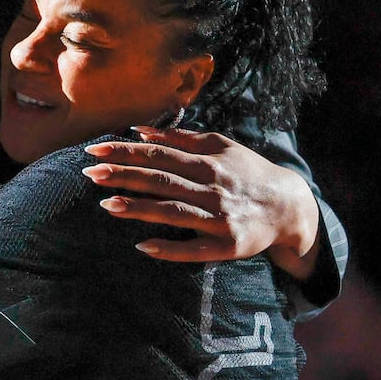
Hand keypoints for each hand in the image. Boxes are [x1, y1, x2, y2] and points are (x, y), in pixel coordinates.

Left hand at [83, 127, 319, 279]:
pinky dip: (169, 249)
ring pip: (175, 212)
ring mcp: (221, 219)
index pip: (159, 154)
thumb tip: (139, 129)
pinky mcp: (228, 246)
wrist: (289, 206)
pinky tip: (142, 246)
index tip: (95, 150)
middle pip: (163, 180)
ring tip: (107, 205)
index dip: (126, 151)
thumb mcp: (221, 146)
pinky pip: (195, 250)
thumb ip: (181, 137)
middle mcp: (214, 188)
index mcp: (209, 162)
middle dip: (125, 176)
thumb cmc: (247, 172)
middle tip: (90, 173)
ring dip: (140, 209)